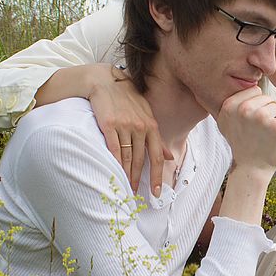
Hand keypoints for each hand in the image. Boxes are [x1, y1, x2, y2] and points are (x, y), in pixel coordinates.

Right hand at [88, 65, 171, 195]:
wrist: (105, 82)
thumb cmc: (127, 99)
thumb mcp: (147, 114)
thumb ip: (157, 137)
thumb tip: (170, 157)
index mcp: (151, 126)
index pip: (157, 156)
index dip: (157, 176)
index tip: (156, 191)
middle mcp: (140, 127)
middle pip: (140, 160)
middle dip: (138, 179)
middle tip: (136, 194)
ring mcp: (124, 126)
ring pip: (127, 156)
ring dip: (126, 174)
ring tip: (124, 187)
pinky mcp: (108, 125)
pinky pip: (112, 148)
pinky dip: (114, 162)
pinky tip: (114, 172)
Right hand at [216, 87, 275, 176]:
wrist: (250, 168)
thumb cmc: (242, 144)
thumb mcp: (226, 122)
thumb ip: (234, 102)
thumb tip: (250, 84)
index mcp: (230, 105)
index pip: (255, 90)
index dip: (257, 104)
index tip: (251, 120)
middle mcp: (244, 109)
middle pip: (268, 97)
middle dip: (268, 111)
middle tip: (259, 129)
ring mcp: (261, 117)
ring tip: (267, 132)